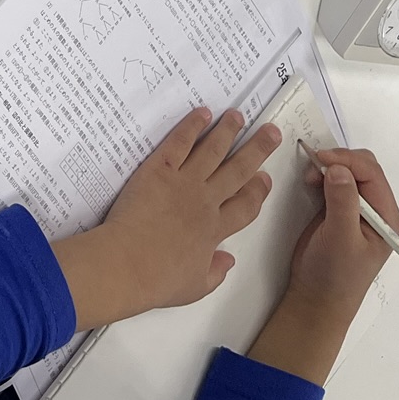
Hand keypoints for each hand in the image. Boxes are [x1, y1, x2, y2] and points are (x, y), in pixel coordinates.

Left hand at [51, 107, 280, 330]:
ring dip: (227, 131)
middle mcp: (205, 202)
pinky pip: (179, 142)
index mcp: (215, 230)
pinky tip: (203, 113)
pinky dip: (192, 126)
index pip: (245, 206)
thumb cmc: (158, 280)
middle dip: (257, 150)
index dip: (258, 191)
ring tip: (238, 116)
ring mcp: (183, 182)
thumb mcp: (195, 287)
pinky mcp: (159, 169)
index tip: (265, 178)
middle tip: (271, 132)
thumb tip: (229, 259)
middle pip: (238, 171)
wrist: (127, 264)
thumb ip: (215, 272)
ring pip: (212, 150)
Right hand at [248, 148, 398, 384]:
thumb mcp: (341, 238)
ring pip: (348, 171)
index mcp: (385, 216)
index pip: (372, 174)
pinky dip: (322, 175)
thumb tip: (339, 169)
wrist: (316, 300)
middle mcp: (375, 209)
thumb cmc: (334, 275)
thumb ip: (343, 202)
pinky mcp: (338, 210)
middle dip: (338, 161)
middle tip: (314, 168)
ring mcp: (356, 209)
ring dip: (329, 167)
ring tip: (310, 178)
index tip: (320, 159)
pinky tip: (310, 183)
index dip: (347, 161)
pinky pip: (334, 181)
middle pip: (362, 168)